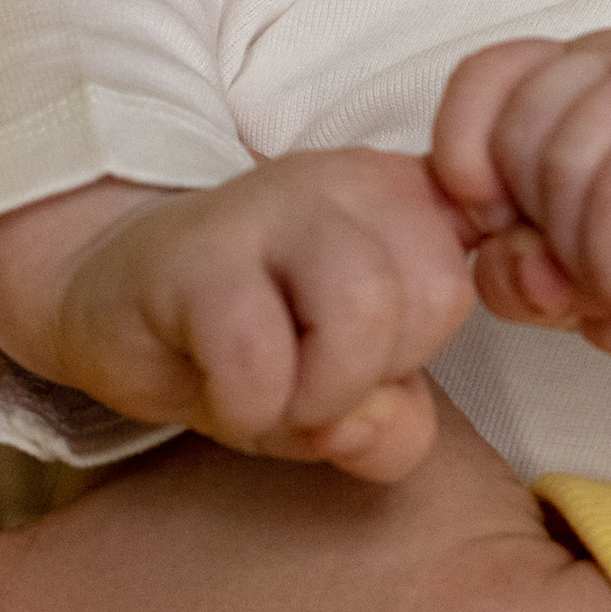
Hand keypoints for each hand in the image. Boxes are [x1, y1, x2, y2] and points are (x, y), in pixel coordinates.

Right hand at [0, 151, 474, 479]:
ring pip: (366, 312)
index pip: (500, 263)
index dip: (441, 338)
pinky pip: (260, 357)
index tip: (386, 354)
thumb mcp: (342, 394)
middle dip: (383, 373)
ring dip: (320, 393)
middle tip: (314, 378)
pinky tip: (219, 389)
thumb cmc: (247, 338)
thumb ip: (391, 426)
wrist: (111, 292)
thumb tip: (373, 431)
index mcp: (413, 198)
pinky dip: (248, 406)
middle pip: (440, 297)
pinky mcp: (198, 251)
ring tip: (273, 391)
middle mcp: (356, 180)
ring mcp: (276, 202)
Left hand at [431, 27, 610, 438]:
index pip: (483, 80)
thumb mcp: (577, 280)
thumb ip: (515, 261)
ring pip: (563, 165)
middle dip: (543, 233)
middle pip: (514, 133)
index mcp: (592, 70)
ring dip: (592, 262)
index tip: (524, 237)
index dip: (476, 170)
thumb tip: (499, 251)